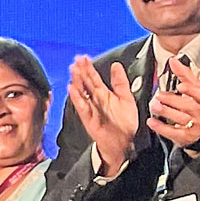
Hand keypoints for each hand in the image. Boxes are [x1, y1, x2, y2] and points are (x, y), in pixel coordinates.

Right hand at [68, 56, 139, 175]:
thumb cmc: (125, 123)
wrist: (124, 142)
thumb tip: (116, 65)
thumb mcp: (126, 98)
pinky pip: (82, 106)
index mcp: (104, 94)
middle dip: (81, 71)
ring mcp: (91, 108)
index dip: (89, 67)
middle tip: (75, 60)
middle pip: (86, 83)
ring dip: (77, 81)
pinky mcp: (88, 118)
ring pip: (82, 92)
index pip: (94, 78)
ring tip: (73, 70)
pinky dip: (77, 98)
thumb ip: (120, 82)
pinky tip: (72, 89)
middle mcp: (96, 100)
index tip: (84, 57)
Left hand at [147, 56, 199, 149]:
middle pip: (188, 106)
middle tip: (159, 95)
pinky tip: (151, 122)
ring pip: (181, 119)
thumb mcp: (193, 90)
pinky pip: (173, 132)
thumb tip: (174, 60)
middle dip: (172, 100)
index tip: (180, 86)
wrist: (198, 131)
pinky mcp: (185, 137)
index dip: (191, 90)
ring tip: (154, 106)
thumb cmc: (195, 106)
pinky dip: (161, 127)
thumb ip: (184, 75)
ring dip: (166, 112)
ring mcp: (194, 126)